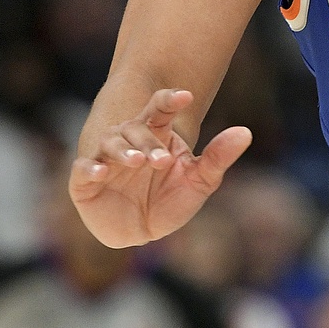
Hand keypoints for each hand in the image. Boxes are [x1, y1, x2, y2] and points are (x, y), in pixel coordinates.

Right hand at [70, 89, 252, 247]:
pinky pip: (82, 169)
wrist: (141, 232)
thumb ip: (219, 157)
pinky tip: (99, 172)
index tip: (185, 95)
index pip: (160, 109)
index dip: (169, 100)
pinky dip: (88, 168)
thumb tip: (246, 132)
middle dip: (148, 142)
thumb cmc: (170, 200)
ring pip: (110, 142)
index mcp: (155, 133)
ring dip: (122, 150)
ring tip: (136, 161)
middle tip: (163, 160)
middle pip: (136, 128)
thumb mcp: (199, 180)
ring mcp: (104, 159)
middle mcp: (128, 140)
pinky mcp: (84, 182)